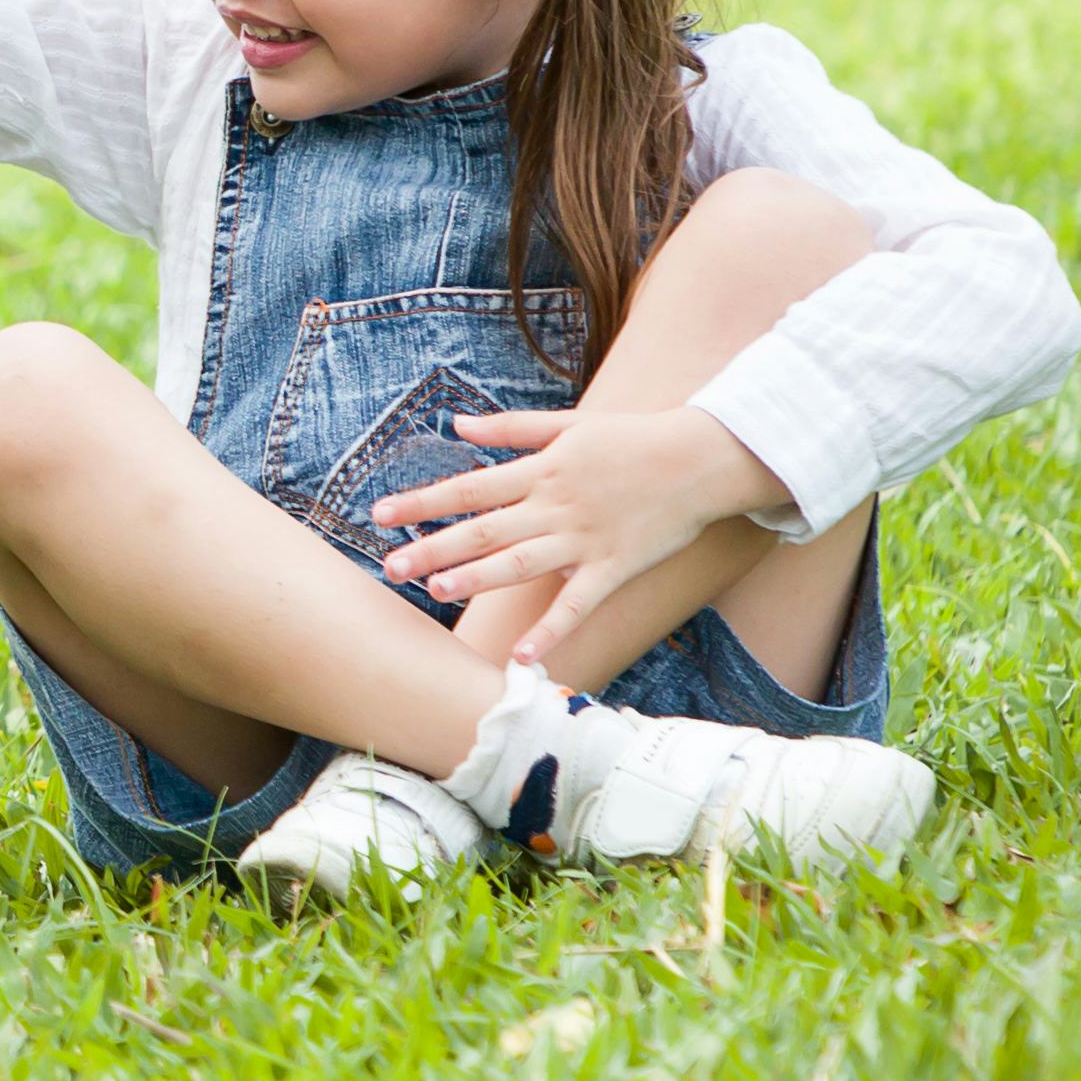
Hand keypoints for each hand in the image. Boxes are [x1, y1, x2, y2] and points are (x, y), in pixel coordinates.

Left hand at [369, 403, 788, 662]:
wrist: (700, 460)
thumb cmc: (631, 440)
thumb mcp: (568, 424)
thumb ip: (510, 429)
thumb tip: (455, 425)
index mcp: (540, 470)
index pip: (468, 488)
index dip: (422, 501)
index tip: (379, 514)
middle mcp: (555, 506)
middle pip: (484, 530)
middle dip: (434, 548)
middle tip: (390, 568)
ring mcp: (584, 540)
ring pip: (520, 564)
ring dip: (477, 579)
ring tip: (436, 592)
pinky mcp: (613, 568)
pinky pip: (577, 605)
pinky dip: (550, 631)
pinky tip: (522, 657)